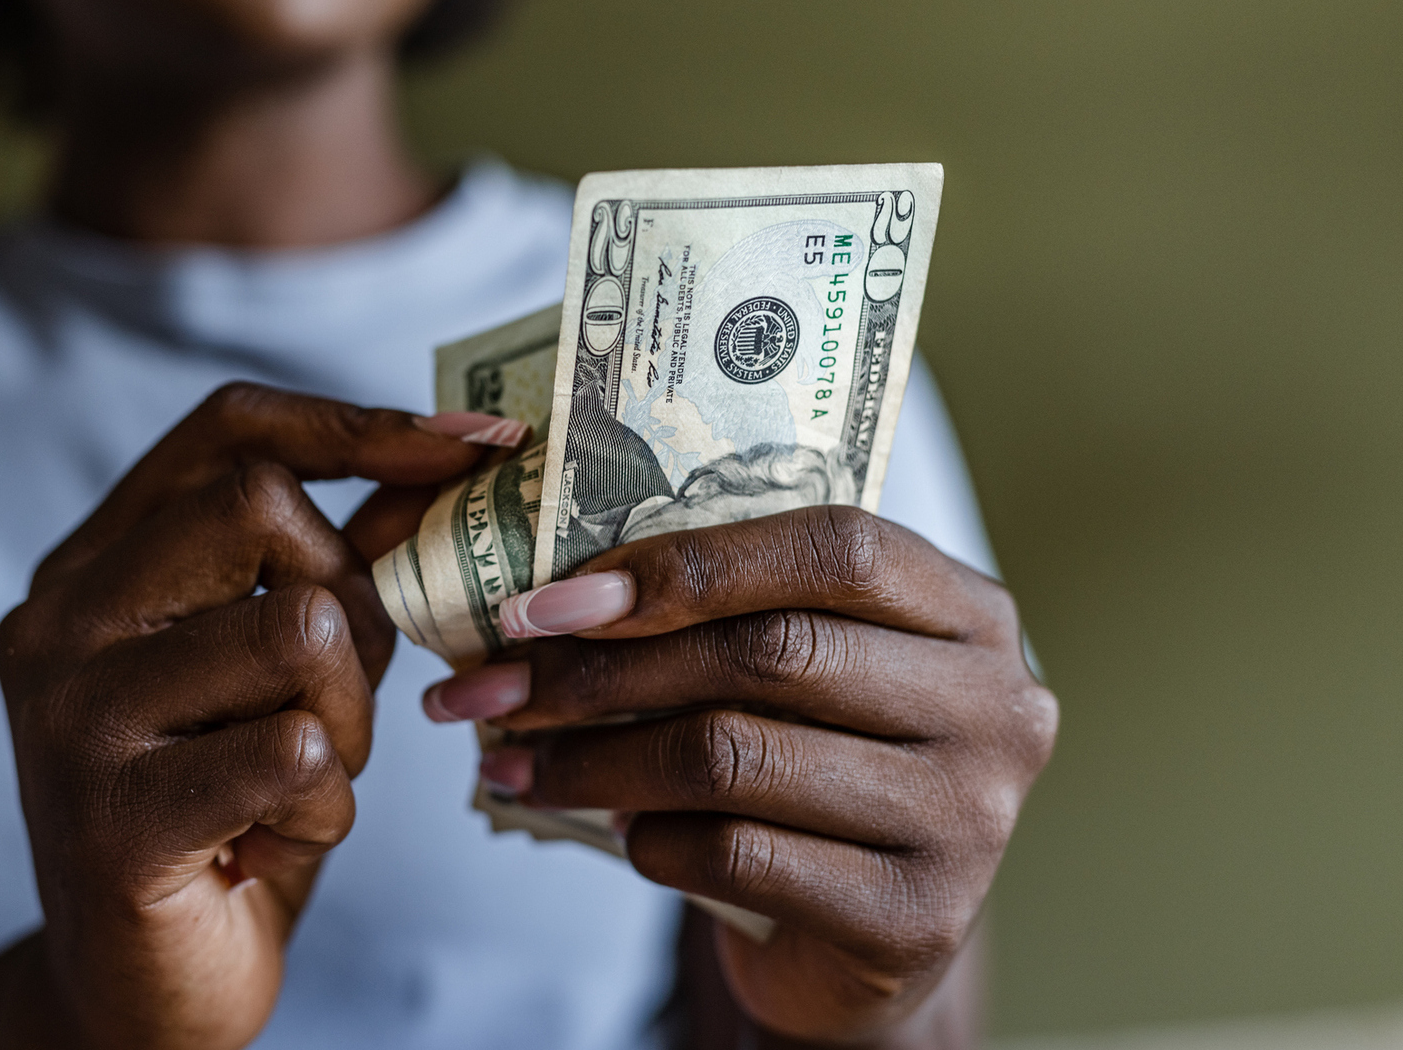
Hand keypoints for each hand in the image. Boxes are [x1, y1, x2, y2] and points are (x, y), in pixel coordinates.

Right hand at [0, 384, 488, 1049]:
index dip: (358, 422)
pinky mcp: (113, 815)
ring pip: (295, 630)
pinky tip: (276, 841)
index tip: (476, 444)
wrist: (141, 989)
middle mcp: (60, 619)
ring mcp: (72, 715)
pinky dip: (327, 806)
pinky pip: (296, 753)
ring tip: (304, 781)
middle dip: (350, 602)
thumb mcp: (282, 673)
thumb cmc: (227, 811)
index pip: (225, 428)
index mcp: (93, 566)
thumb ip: (335, 571)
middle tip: (335, 698)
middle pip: (260, 505)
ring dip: (348, 720)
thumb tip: (438, 461)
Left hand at [423, 506, 1055, 1046]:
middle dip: (604, 669)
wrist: (865, 940)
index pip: (833, 547)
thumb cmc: (816, 768)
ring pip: (737, 757)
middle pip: (771, 652)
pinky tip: (619, 833)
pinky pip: (739, 857)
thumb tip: (543, 598)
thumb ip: (724, 617)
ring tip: (517, 765)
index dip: (683, 563)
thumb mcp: (800, 674)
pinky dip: (651, 841)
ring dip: (596, 759)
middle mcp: (995, 707)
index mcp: (970, 612)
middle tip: (491, 688)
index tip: (550, 600)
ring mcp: (969, 819)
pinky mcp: (917, 919)